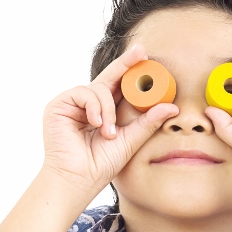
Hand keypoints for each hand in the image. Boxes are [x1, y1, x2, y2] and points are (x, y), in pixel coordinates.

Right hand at [42, 44, 177, 194]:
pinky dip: (95, 107)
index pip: (120, 86)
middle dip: (125, 64)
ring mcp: (73, 103)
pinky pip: (83, 93)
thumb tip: (172, 107)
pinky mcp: (59, 105)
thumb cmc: (102, 164)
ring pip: (98, 88)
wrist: (79, 179)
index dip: (131, 70)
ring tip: (109, 132)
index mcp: (105, 110)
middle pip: (108, 77)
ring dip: (108, 109)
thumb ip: (149, 122)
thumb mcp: (131, 139)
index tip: (145, 56)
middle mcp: (88, 104)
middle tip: (140, 52)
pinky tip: (97, 124)